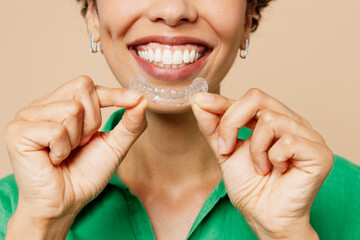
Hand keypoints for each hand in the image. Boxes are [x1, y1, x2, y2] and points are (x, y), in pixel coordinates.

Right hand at [5, 76, 146, 222]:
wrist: (64, 204)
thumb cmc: (85, 175)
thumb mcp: (114, 146)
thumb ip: (129, 124)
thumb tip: (143, 100)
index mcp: (62, 104)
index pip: (89, 86)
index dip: (114, 93)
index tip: (136, 98)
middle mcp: (44, 105)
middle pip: (83, 88)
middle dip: (93, 121)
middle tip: (81, 144)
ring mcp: (28, 116)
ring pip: (71, 109)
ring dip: (77, 138)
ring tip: (64, 152)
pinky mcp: (18, 131)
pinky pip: (56, 129)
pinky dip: (62, 149)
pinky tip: (52, 159)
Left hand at [192, 88, 332, 238]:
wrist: (264, 217)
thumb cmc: (249, 186)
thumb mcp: (226, 151)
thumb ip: (214, 126)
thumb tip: (199, 100)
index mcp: (273, 119)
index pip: (249, 98)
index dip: (222, 101)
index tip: (199, 102)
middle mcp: (292, 122)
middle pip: (257, 97)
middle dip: (232, 123)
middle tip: (226, 149)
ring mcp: (308, 135)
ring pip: (270, 119)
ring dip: (255, 149)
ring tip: (260, 167)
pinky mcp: (319, 153)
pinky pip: (287, 141)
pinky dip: (274, 158)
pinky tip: (278, 171)